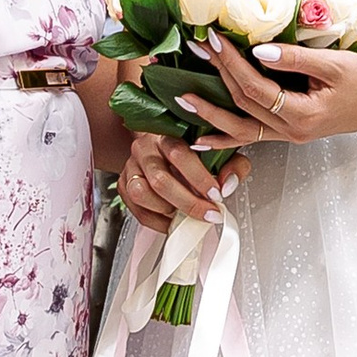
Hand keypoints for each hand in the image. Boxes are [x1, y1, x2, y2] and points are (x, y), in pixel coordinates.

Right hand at [119, 131, 240, 228]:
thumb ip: (232, 166)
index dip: (199, 178)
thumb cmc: (194, 150)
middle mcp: (145, 149)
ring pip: (141, 194)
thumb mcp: (220, 152)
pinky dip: (158, 222)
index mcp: (167, 134)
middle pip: (160, 180)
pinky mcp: (124, 186)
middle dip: (188, 202)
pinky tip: (174, 221)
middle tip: (208, 214)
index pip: (179, 154)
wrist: (163, 149)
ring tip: (187, 214)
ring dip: (168, 210)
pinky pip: (138, 211)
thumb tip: (228, 185)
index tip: (216, 195)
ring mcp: (131, 167)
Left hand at [181, 32, 356, 145]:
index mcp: (301, 114)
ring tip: (181, 97)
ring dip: (209, 113)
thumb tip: (258, 50)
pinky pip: (250, 137)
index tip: (213, 38)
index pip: (255, 87)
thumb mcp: (334, 63)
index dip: (231, 63)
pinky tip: (200, 139)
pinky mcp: (287, 133)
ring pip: (240, 127)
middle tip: (196, 48)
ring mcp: (287, 136)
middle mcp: (290, 131)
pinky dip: (224, 138)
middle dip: (216, 75)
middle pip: (242, 103)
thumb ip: (295, 58)